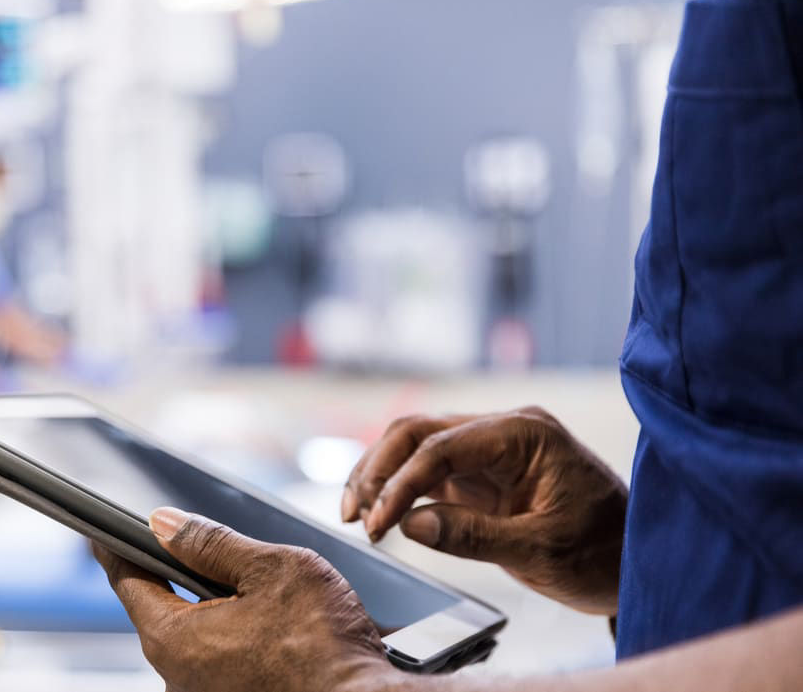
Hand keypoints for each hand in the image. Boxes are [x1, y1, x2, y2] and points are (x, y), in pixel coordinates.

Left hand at [93, 508, 402, 691]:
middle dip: (182, 579)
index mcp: (174, 640)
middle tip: (208, 552)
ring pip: (196, 639)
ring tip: (263, 596)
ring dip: (217, 612)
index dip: (118, 549)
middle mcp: (179, 679)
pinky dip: (237, 639)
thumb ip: (211, 543)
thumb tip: (164, 524)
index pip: (128, 581)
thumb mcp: (271, 569)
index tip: (105, 532)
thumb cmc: (325, 646)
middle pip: (163, 611)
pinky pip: (220, 663)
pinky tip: (274, 630)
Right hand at [343, 407, 626, 614]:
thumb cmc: (605, 551)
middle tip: (354, 516)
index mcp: (524, 434)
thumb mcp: (542, 551)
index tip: (377, 524)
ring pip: (414, 447)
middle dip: (378, 470)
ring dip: (380, 476)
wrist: (638, 560)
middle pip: (418, 432)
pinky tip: (378, 514)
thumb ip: (474, 535)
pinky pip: (427, 471)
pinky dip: (398, 490)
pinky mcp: (481, 474)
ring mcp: (489, 450)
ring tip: (354, 515)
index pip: (442, 446)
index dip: (400, 484)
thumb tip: (410, 523)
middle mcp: (503, 430)